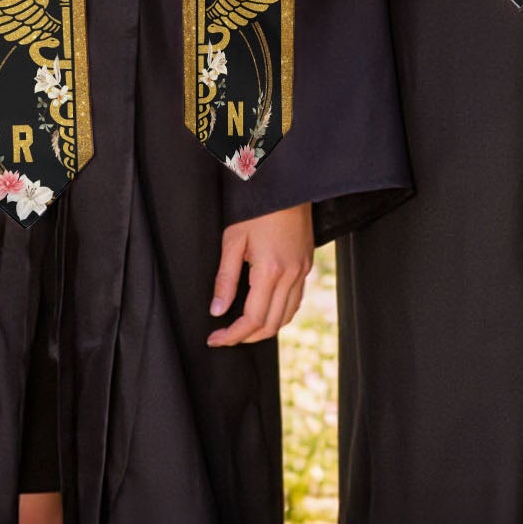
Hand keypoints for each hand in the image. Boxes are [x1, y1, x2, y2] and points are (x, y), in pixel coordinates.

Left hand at [207, 201, 313, 346]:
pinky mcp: (307, 263)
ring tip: (243, 328)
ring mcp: (302, 270)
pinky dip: (280, 313)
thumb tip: (217, 310)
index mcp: (271, 270)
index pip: (252, 319)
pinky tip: (265, 309)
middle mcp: (291, 274)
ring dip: (265, 328)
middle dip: (246, 337)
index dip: (232, 336)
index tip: (215, 339)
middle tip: (225, 336)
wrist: (287, 185)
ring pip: (287, 315)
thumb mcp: (233, 240)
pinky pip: (296, 300)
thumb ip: (225, 279)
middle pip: (271, 324)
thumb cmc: (257, 208)